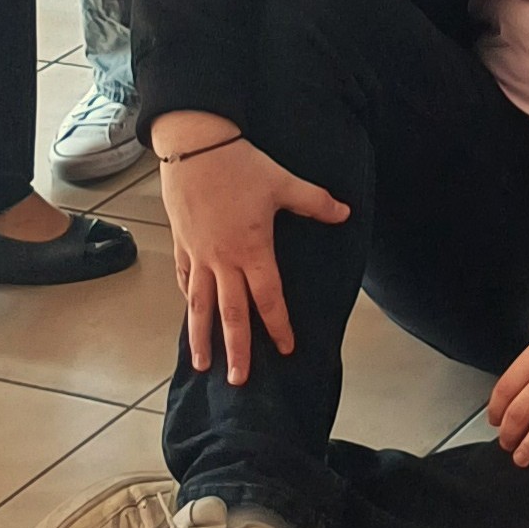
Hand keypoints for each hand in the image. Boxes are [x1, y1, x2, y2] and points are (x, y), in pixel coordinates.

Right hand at [155, 113, 351, 386]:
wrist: (195, 147)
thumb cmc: (241, 164)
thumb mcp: (284, 182)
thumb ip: (315, 202)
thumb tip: (346, 213)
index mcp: (252, 249)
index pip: (268, 297)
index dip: (278, 325)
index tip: (286, 348)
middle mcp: (223, 260)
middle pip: (231, 313)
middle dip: (236, 349)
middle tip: (239, 380)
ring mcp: (199, 255)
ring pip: (200, 305)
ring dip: (202, 336)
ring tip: (202, 365)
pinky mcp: (182, 244)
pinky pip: (186, 280)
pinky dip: (189, 300)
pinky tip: (191, 313)